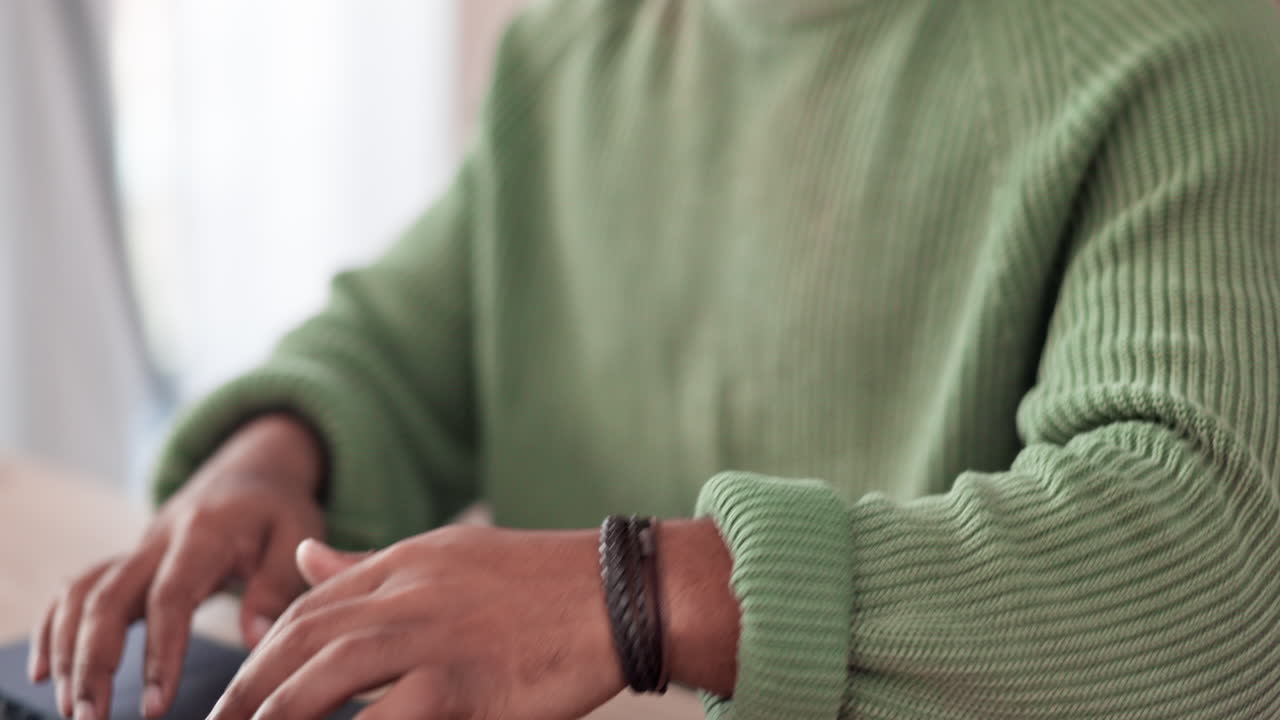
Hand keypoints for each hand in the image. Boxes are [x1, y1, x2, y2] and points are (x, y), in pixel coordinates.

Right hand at [26, 414, 326, 719]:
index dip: (160, 653)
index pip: (171, 597)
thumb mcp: (297, 533)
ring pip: (83, 596)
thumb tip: (256, 639)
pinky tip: (46, 672)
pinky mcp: (126, 561)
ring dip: (68, 651)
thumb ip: (278, 584)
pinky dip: (53, 627)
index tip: (156, 705)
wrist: (251, 472)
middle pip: (109, 599)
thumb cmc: (278, 509)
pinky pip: (75, 589)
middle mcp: (158, 540)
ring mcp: (136, 550)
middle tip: (91, 718)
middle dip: (93, 662)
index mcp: (204, 533)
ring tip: (74, 709)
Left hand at [207, 526, 624, 719]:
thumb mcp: (449, 556)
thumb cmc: (541, 583)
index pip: (308, 607)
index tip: (234, 695)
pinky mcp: (462, 685)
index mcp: (405, 563)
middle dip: (246, 691)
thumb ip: (371, 564)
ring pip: (323, 681)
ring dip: (276, 715)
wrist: (620, 593)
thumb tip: (302, 555)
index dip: (260, 654)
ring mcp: (432, 638)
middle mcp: (408, 595)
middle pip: (300, 643)